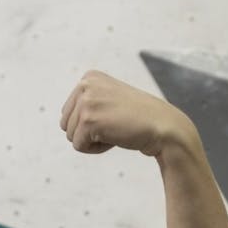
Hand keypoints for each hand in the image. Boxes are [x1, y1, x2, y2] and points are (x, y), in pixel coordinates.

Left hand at [60, 70, 191, 156]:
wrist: (164, 126)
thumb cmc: (138, 118)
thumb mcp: (109, 99)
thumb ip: (88, 103)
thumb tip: (63, 122)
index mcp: (89, 77)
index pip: (68, 112)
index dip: (90, 122)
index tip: (113, 116)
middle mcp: (85, 84)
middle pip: (65, 124)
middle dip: (88, 132)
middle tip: (115, 125)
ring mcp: (86, 101)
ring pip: (70, 136)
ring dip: (92, 141)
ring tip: (116, 129)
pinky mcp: (88, 120)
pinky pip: (79, 146)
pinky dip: (96, 149)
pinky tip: (115, 137)